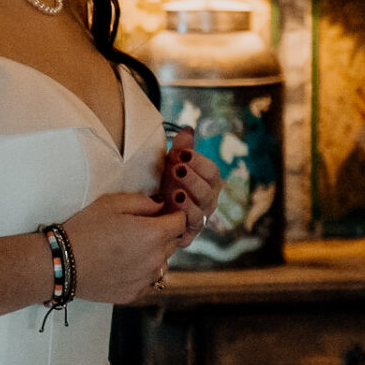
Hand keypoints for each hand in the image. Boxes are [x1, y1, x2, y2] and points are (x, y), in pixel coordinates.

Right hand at [60, 191, 186, 304]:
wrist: (61, 264)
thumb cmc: (85, 229)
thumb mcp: (112, 203)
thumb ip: (143, 202)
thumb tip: (160, 205)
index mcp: (154, 234)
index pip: (182, 222)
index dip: (174, 214)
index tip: (164, 212)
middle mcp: (156, 259)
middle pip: (174, 242)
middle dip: (164, 232)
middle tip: (140, 227)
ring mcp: (146, 279)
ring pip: (162, 262)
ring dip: (153, 253)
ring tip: (128, 248)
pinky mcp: (135, 294)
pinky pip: (149, 280)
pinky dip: (142, 271)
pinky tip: (121, 264)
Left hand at [158, 127, 220, 248]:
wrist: (152, 211)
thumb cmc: (167, 184)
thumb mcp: (172, 164)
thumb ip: (182, 149)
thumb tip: (187, 130)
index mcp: (209, 183)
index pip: (212, 172)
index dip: (199, 162)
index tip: (182, 154)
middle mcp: (208, 202)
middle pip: (208, 191)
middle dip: (193, 178)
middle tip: (177, 168)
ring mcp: (200, 219)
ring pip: (201, 210)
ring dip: (189, 198)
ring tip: (174, 189)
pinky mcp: (188, 234)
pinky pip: (190, 227)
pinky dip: (183, 216)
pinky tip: (172, 206)